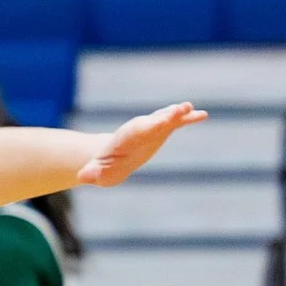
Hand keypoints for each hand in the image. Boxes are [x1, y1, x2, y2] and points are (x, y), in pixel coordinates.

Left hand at [78, 102, 207, 186]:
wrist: (106, 159)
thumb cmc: (101, 168)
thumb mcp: (95, 172)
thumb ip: (92, 172)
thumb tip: (84, 177)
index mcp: (125, 138)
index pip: (139, 130)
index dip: (151, 125)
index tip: (162, 121)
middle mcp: (140, 129)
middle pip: (155, 120)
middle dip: (168, 115)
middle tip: (182, 108)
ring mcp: (152, 129)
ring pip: (166, 119)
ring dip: (179, 114)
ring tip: (191, 108)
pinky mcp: (161, 131)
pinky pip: (175, 124)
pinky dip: (187, 119)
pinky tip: (202, 115)